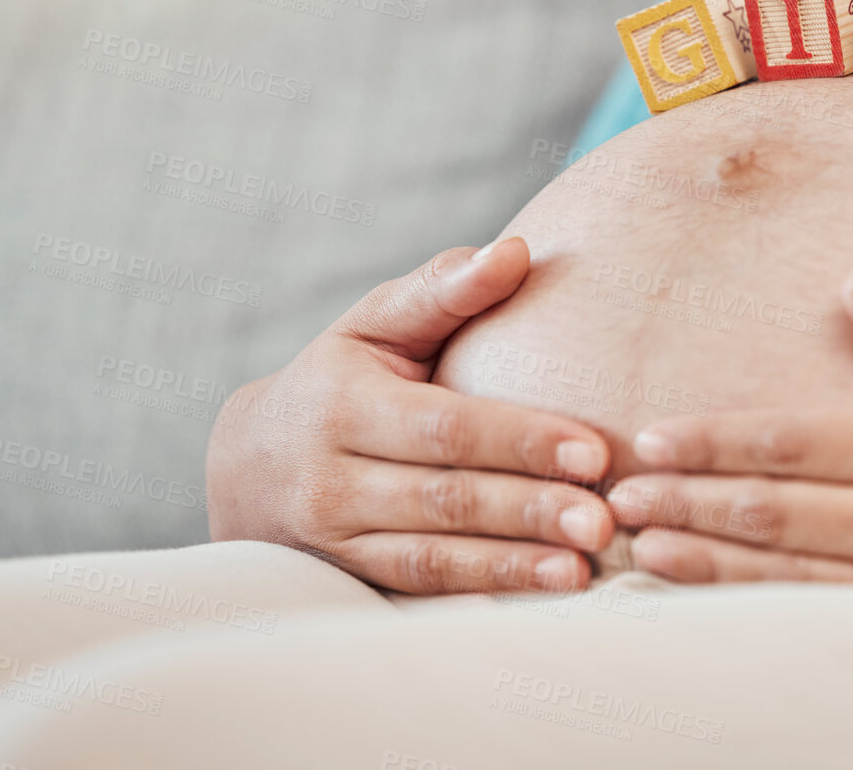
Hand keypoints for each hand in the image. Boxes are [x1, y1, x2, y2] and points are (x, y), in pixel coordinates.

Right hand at [208, 238, 614, 594]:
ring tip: (583, 570)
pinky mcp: (347, 580)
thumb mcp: (374, 324)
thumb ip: (444, 290)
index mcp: (343, 404)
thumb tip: (515, 252)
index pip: (444, 426)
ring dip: (512, 566)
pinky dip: (479, 596)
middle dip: (529, 511)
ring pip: (431, 557)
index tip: (592, 451)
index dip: (519, 439)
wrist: (246, 465)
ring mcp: (334, 539)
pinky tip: (537, 600)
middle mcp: (330, 478)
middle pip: (444, 498)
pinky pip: (417, 593)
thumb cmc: (337, 377)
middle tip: (605, 520)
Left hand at [608, 275, 852, 689]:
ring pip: (797, 584)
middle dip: (684, 503)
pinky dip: (776, 621)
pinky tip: (732, 616)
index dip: (712, 440)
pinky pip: (848, 633)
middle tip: (607, 500)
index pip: (798, 441)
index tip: (645, 437)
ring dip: (710, 568)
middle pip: (778, 513)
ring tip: (639, 558)